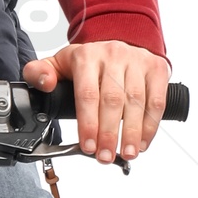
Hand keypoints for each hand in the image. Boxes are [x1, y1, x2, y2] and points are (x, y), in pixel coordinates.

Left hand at [23, 40, 169, 163]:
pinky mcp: (156, 68)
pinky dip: (151, 125)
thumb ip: (40, 73)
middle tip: (105, 156)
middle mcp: (113, 56)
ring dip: (132, 132)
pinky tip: (142, 142)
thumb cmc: (88, 62)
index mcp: (86, 57)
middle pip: (113, 100)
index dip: (88, 123)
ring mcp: (137, 61)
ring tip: (127, 154)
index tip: (88, 146)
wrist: (118, 41)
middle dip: (109, 133)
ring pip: (136, 102)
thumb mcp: (59, 63)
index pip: (87, 93)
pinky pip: (157, 100)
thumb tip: (44, 83)